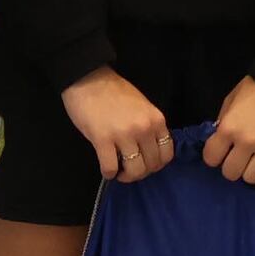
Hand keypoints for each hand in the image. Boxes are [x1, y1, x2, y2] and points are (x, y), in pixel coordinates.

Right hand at [61, 68, 172, 183]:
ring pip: (134, 170)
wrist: (87, 79)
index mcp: (156, 120)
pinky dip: (109, 173)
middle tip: (129, 170)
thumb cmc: (114, 92)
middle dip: (140, 173)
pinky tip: (106, 169)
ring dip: (126, 176)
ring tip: (118, 171)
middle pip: (151, 165)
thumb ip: (149, 127)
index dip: (156, 165)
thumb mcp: (143, 107)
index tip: (145, 164)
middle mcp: (144, 129)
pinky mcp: (102, 140)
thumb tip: (149, 151)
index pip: (166, 154)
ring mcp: (124, 135)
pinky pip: (110, 168)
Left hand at [204, 77, 254, 183]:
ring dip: (248, 170)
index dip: (213, 155)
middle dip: (230, 166)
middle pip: (231, 173)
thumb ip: (223, 122)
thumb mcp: (231, 101)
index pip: (211, 158)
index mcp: (229, 128)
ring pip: (251, 178)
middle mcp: (247, 142)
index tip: (218, 151)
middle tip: (235, 157)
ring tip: (251, 159)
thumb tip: (220, 140)